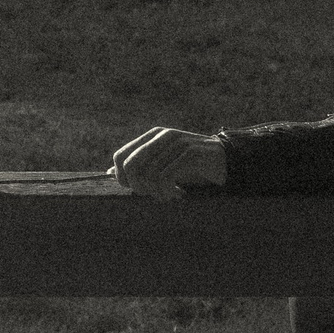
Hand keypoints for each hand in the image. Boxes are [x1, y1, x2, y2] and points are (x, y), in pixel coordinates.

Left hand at [111, 127, 225, 197]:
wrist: (224, 161)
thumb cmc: (190, 165)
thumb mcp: (162, 163)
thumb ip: (139, 165)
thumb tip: (109, 173)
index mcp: (151, 136)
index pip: (120, 157)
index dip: (122, 178)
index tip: (137, 190)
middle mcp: (162, 136)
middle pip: (131, 166)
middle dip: (138, 187)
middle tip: (153, 195)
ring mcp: (176, 142)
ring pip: (149, 173)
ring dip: (157, 192)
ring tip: (168, 196)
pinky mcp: (191, 152)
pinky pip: (167, 176)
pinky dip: (168, 191)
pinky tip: (178, 195)